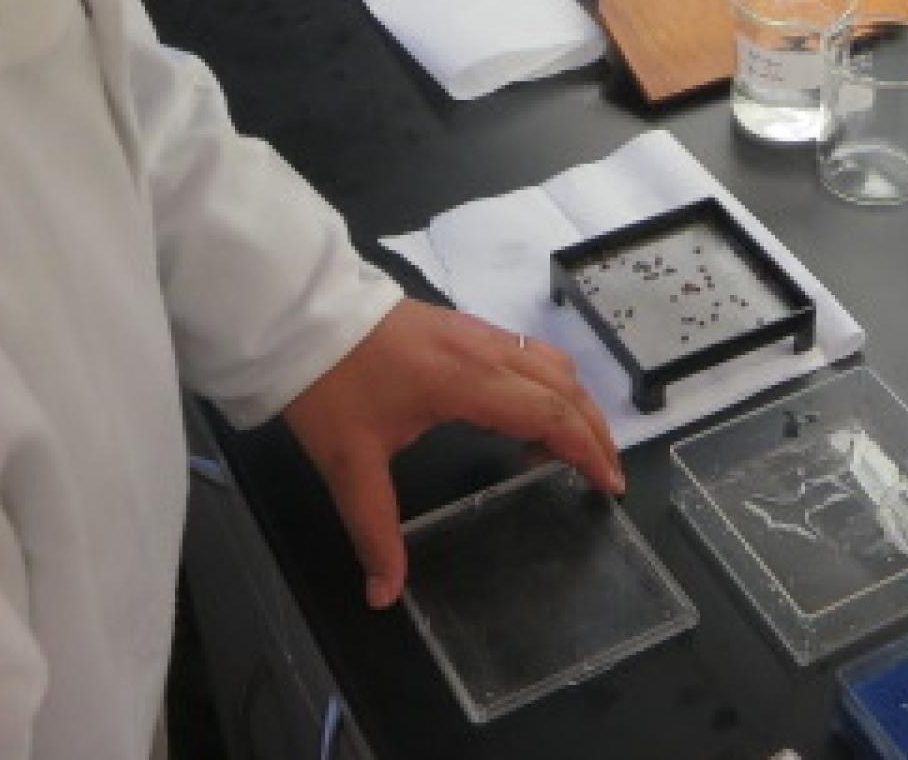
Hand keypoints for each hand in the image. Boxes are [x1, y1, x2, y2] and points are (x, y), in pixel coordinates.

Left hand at [282, 298, 624, 608]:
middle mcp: (484, 349)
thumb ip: (374, 530)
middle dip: (593, 430)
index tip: (608, 484)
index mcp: (466, 381)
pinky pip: (526, 353)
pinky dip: (546, 386)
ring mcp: (476, 331)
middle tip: (605, 475)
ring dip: (572, 404)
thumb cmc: (328, 385)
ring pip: (549, 362)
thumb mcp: (349, 464)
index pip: (548, 413)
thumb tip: (384, 594)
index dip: (585, 449)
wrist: (299, 313)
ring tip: (569, 451)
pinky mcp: (463, 326)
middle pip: (564, 385)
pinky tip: (526, 418)